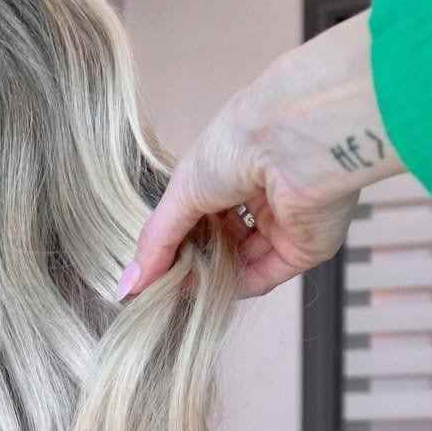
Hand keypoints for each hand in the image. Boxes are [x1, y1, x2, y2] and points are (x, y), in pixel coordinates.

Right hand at [117, 10, 404, 300]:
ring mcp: (283, 223)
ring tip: (181, 289)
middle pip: (220, 243)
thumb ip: (157, 241)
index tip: (147, 269)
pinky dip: (238, 286)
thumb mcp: (183, 190)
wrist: (294, 141)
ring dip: (211, 277)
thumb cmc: (238, 144)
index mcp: (233, 170)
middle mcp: (260, 196)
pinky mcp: (304, 247)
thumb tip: (128, 286)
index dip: (173, 243)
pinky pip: (264, 276)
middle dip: (191, 263)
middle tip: (160, 285)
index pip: (200, 216)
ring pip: (241, 263)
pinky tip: (212, 290)